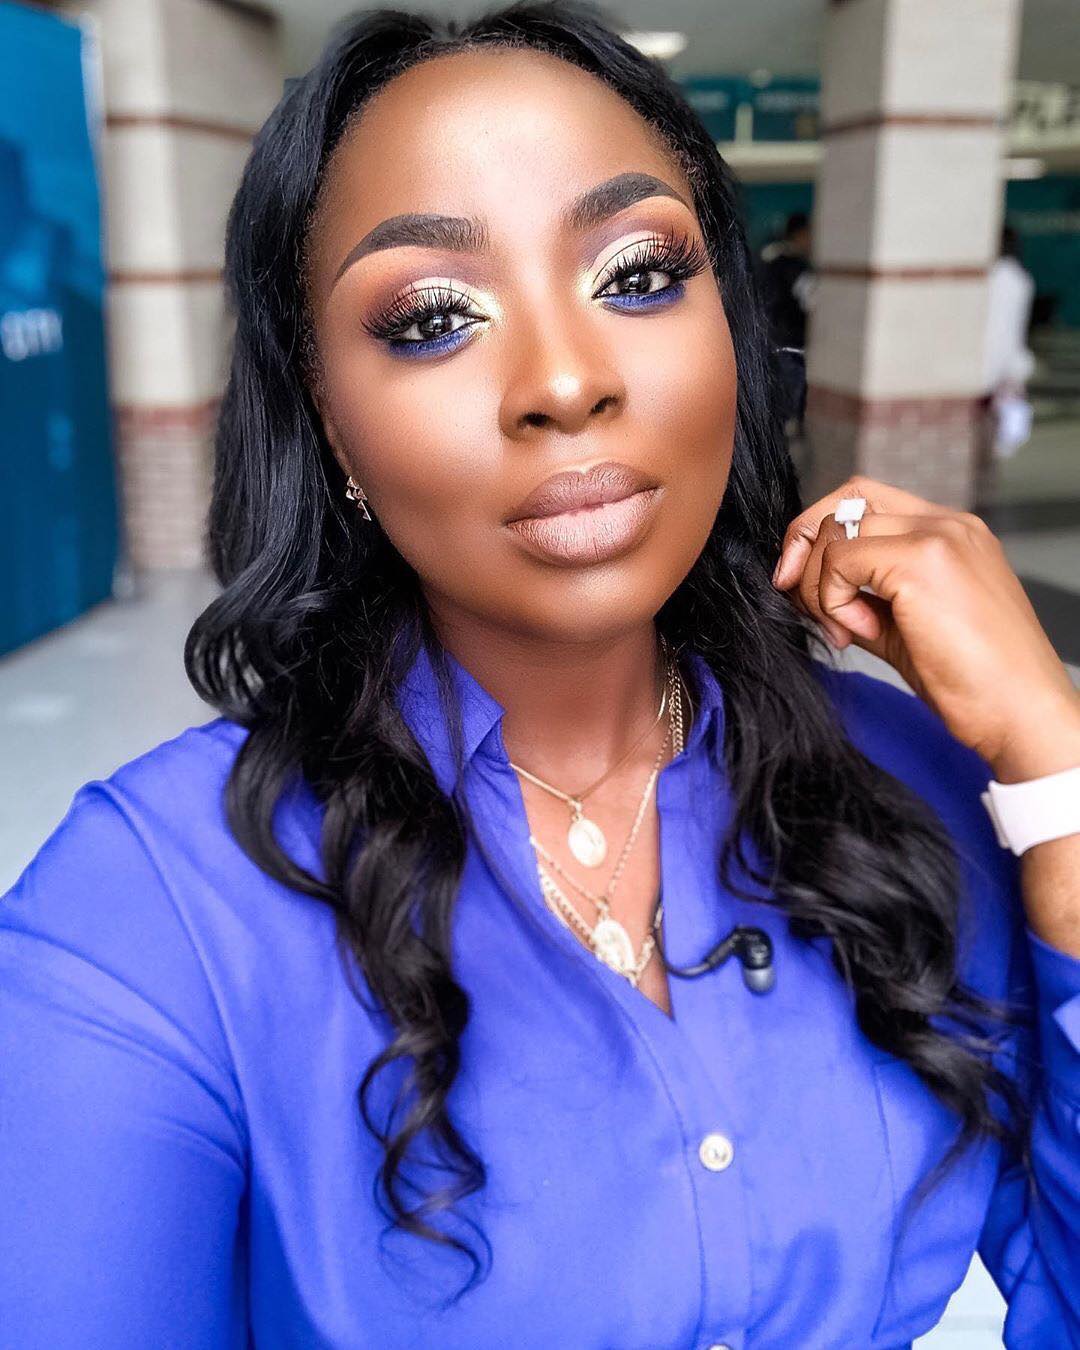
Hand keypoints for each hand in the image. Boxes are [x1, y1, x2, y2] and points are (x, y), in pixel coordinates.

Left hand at [770, 475, 1079, 770]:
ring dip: (821, 587)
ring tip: (849, 632)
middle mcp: (947, 523)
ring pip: (835, 532)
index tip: (801, 582)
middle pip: (844, 501)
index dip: (820, 533)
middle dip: (804, 550)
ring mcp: (937, 536)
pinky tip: (861, 632)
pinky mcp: (923, 561)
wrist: (1019, 713)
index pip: (864, 498)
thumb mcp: (900, 627)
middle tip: (800, 600)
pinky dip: (833, 600)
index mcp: (949, 532)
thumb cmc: (971, 681)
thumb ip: (858, 596)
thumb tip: (802, 587)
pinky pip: (840, 561)